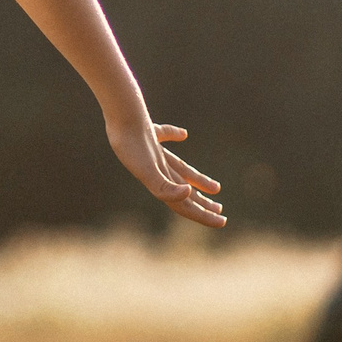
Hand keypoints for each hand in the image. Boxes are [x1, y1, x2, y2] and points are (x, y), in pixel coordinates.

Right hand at [109, 119, 227, 227]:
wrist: (119, 119)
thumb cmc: (132, 147)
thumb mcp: (148, 171)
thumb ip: (165, 187)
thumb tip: (188, 192)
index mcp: (158, 183)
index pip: (183, 205)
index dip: (203, 216)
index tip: (223, 222)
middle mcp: (156, 171)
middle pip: (184, 191)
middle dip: (201, 204)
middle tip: (220, 211)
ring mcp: (153, 153)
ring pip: (180, 170)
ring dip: (197, 180)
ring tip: (216, 188)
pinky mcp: (149, 134)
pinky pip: (166, 136)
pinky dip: (174, 135)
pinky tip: (183, 135)